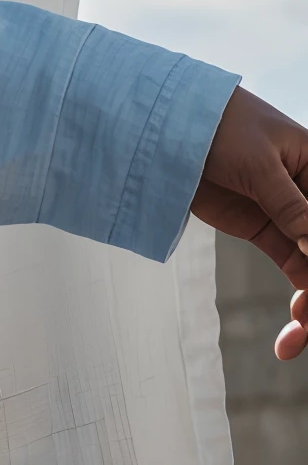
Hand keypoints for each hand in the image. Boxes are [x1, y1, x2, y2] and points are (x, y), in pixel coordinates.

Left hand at [191, 87, 307, 359]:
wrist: (169, 124)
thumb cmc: (217, 125)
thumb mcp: (256, 163)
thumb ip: (289, 204)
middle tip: (302, 324)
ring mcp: (293, 216)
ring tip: (292, 341)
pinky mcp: (266, 230)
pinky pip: (296, 267)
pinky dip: (300, 297)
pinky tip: (294, 328)